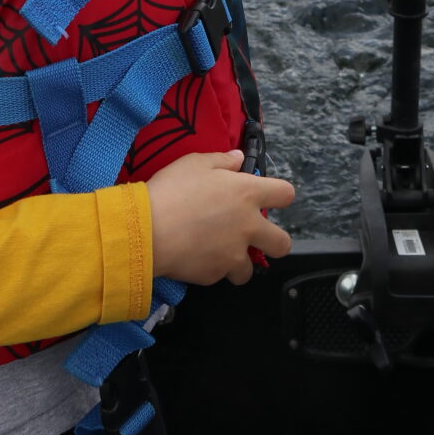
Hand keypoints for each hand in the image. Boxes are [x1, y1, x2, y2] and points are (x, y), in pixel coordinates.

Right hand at [147, 150, 294, 286]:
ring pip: (249, 269)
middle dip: (274, 242)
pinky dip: (210, 269)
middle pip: (282, 243)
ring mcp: (234, 255)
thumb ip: (222, 161)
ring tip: (216, 252)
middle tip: (253, 237)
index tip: (269, 197)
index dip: (280, 195)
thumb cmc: (172, 189)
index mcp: (247, 194)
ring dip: (237, 262)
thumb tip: (238, 159)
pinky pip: (219, 275)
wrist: (148, 230)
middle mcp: (248, 226)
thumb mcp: (195, 163)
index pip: (285, 194)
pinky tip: (192, 257)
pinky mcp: (215, 275)